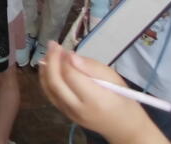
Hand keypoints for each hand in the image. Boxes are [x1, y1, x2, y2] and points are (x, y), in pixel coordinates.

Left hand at [39, 42, 166, 143]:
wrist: (124, 126)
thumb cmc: (123, 99)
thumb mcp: (114, 78)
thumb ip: (92, 67)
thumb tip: (71, 56)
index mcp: (95, 100)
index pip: (71, 76)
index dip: (65, 59)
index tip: (65, 47)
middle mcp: (79, 109)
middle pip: (56, 83)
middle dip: (51, 61)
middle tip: (53, 44)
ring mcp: (70, 114)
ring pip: (49, 90)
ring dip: (45, 69)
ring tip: (48, 53)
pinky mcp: (65, 114)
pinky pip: (50, 95)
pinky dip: (46, 79)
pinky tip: (48, 67)